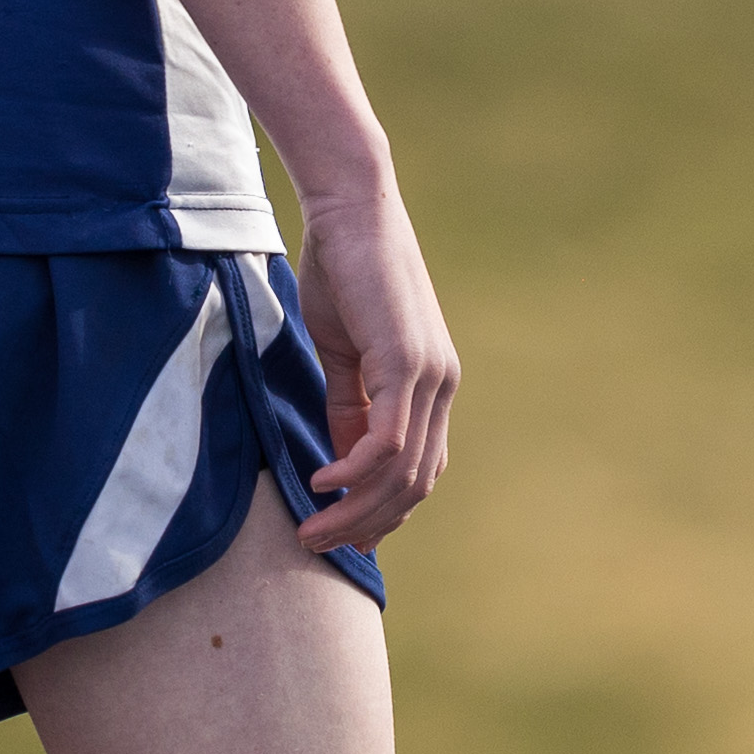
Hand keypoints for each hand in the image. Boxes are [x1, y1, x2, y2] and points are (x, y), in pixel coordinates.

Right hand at [285, 180, 457, 555]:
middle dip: (366, 525)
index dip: (382, 512)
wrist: (350, 209)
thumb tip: (340, 464)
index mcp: (432, 386)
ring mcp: (429, 375)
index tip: (340, 533)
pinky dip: (353, 471)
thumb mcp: (341, 353)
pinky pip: (386, 439)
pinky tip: (320, 482)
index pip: (419, 472)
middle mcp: (442, 386)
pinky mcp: (406, 362)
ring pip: (401, 471)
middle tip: (317, 544)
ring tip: (311, 528)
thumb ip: (347, 406)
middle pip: (414, 484)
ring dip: (355, 509)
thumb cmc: (342, 271)